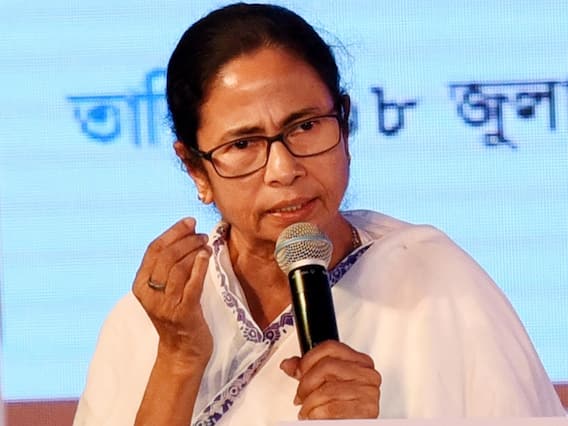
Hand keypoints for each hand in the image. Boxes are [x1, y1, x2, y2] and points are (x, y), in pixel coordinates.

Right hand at [132, 217, 212, 364]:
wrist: (183, 352)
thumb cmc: (177, 315)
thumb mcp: (165, 290)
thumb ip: (168, 267)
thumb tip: (186, 234)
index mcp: (140, 285)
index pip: (154, 249)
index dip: (172, 232)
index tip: (189, 222)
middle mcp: (149, 294)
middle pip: (166, 256)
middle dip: (185, 239)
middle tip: (201, 234)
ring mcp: (165, 305)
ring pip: (178, 267)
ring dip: (194, 250)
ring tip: (206, 244)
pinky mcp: (183, 314)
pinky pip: (192, 285)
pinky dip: (199, 267)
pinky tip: (206, 256)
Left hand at [280, 341, 380, 419]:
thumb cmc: (342, 408)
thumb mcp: (324, 383)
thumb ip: (308, 370)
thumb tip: (288, 364)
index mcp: (360, 362)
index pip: (330, 347)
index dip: (308, 359)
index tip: (299, 371)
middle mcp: (367, 374)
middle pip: (326, 366)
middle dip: (306, 383)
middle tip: (300, 396)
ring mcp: (369, 391)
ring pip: (326, 389)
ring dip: (309, 403)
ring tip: (307, 410)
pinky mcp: (366, 410)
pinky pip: (331, 408)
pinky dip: (317, 414)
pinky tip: (315, 416)